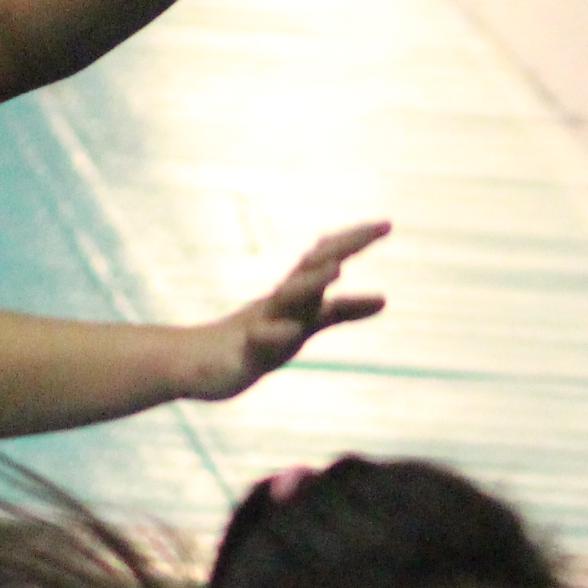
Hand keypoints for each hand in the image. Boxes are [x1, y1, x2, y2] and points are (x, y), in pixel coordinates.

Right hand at [194, 220, 390, 398]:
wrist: (201, 363)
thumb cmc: (260, 339)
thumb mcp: (307, 324)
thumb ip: (341, 312)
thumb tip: (384, 300)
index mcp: (294, 293)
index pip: (327, 258)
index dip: (354, 241)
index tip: (387, 223)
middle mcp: (280, 304)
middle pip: (312, 269)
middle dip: (341, 249)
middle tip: (378, 228)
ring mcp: (261, 327)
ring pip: (287, 301)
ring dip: (311, 283)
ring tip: (337, 269)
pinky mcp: (243, 356)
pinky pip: (258, 344)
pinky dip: (272, 335)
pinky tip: (291, 330)